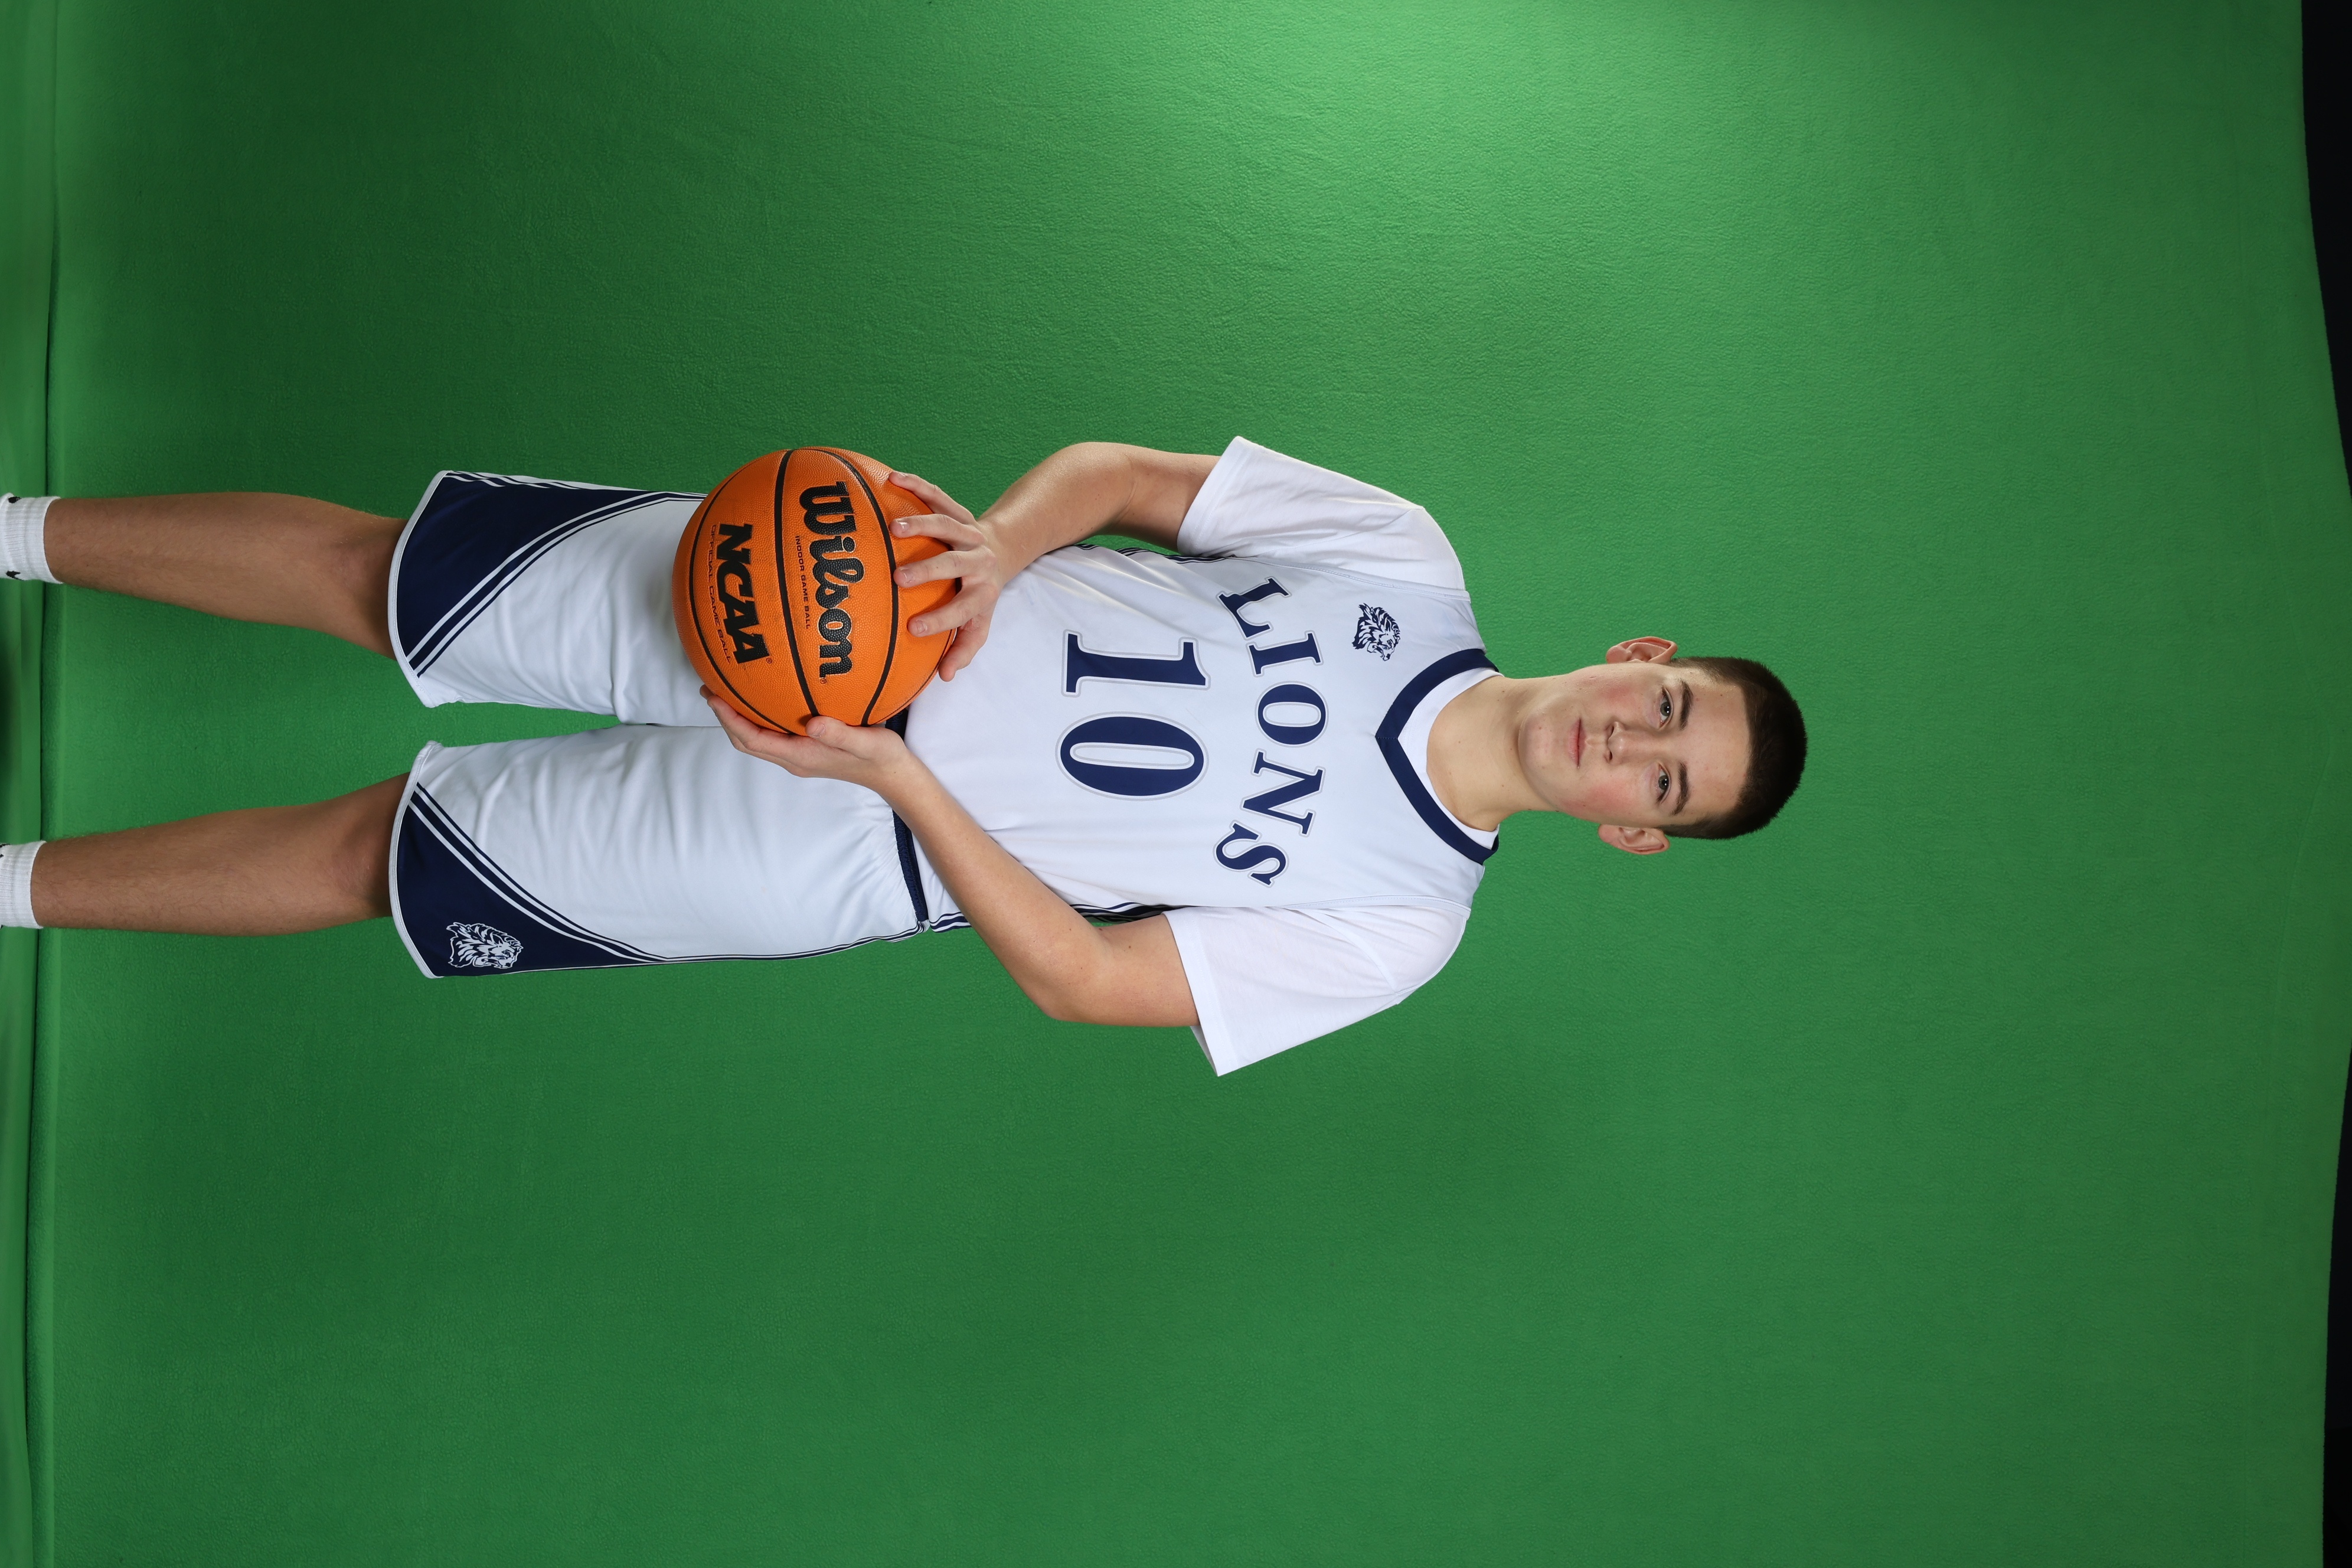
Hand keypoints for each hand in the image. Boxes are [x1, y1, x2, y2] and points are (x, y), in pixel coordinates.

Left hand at [704, 688, 922, 797]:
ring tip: (728, 692)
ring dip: (739, 719)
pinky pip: (773, 734)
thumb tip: (813, 723)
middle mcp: (794, 758)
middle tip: (710, 690)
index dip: (729, 720)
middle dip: (725, 717)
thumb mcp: (866, 742)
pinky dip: (758, 718)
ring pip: (758, 739)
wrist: (894, 776)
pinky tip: (764, 697)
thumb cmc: (881, 758)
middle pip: (747, 741)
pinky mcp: (807, 750)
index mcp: (801, 756)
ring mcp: (799, 756)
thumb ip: (839, 733)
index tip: (713, 697)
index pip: (753, 739)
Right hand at [886, 470, 1019, 680]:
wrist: (1004, 549)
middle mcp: (978, 561)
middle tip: (898, 578)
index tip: (912, 628)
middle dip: (928, 571)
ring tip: (892, 529)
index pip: (963, 609)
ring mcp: (968, 533)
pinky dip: (916, 485)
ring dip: (920, 525)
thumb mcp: (980, 623)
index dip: (941, 620)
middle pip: (954, 564)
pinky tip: (892, 478)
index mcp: (982, 592)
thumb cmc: (981, 594)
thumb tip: (945, 676)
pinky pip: (937, 495)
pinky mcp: (958, 510)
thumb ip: (963, 649)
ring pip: (946, 525)